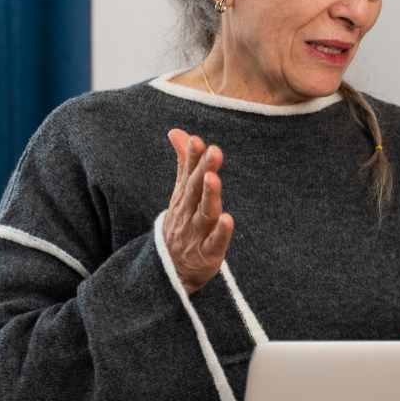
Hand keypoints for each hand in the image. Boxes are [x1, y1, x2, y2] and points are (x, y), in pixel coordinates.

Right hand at [163, 129, 233, 294]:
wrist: (170, 269)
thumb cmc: (182, 223)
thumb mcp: (181, 193)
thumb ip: (184, 163)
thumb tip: (177, 131)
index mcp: (184, 197)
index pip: (188, 173)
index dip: (193, 156)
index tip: (199, 140)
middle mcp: (188, 212)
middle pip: (195, 189)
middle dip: (203, 169)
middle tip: (214, 151)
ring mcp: (197, 233)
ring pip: (204, 213)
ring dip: (209, 195)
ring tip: (213, 178)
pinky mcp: (208, 253)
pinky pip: (215, 242)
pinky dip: (221, 232)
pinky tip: (228, 220)